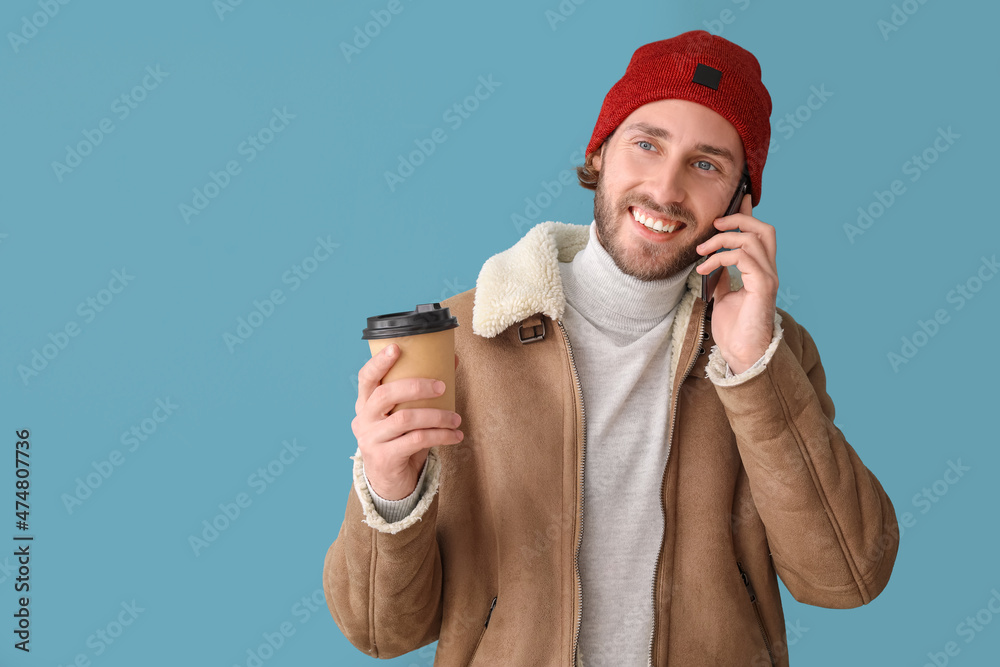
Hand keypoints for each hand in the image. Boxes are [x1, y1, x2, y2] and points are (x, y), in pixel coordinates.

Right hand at [351, 345, 463, 499]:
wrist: (389, 481)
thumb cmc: (399, 440)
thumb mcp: (405, 414)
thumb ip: (422, 391)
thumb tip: (451, 359)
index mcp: (365, 403)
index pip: (366, 377)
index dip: (379, 362)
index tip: (396, 348)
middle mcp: (363, 419)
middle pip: (386, 395)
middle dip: (417, 387)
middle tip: (442, 387)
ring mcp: (370, 439)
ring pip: (405, 419)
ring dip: (436, 416)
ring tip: (455, 418)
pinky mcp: (384, 458)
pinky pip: (416, 441)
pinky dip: (440, 436)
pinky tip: (455, 436)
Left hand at [695, 194, 777, 373]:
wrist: (741, 353)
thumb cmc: (734, 329)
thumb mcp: (723, 296)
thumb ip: (722, 276)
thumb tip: (711, 262)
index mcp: (760, 271)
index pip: (758, 234)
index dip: (748, 214)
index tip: (738, 199)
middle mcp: (768, 271)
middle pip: (764, 229)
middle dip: (738, 220)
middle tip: (713, 226)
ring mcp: (768, 277)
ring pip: (752, 240)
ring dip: (721, 241)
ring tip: (700, 253)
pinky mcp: (763, 286)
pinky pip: (744, 258)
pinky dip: (721, 258)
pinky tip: (705, 269)